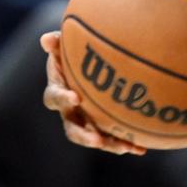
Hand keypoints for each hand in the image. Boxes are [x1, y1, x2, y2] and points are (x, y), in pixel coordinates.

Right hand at [40, 31, 145, 155]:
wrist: (90, 63)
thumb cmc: (74, 52)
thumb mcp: (65, 45)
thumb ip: (57, 43)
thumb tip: (45, 39)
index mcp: (58, 91)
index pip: (55, 98)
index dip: (64, 98)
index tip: (77, 97)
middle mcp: (70, 112)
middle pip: (73, 129)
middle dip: (84, 136)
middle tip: (96, 140)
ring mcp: (87, 120)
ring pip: (95, 138)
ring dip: (109, 144)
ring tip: (125, 147)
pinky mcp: (103, 125)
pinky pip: (113, 137)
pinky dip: (126, 143)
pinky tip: (141, 148)